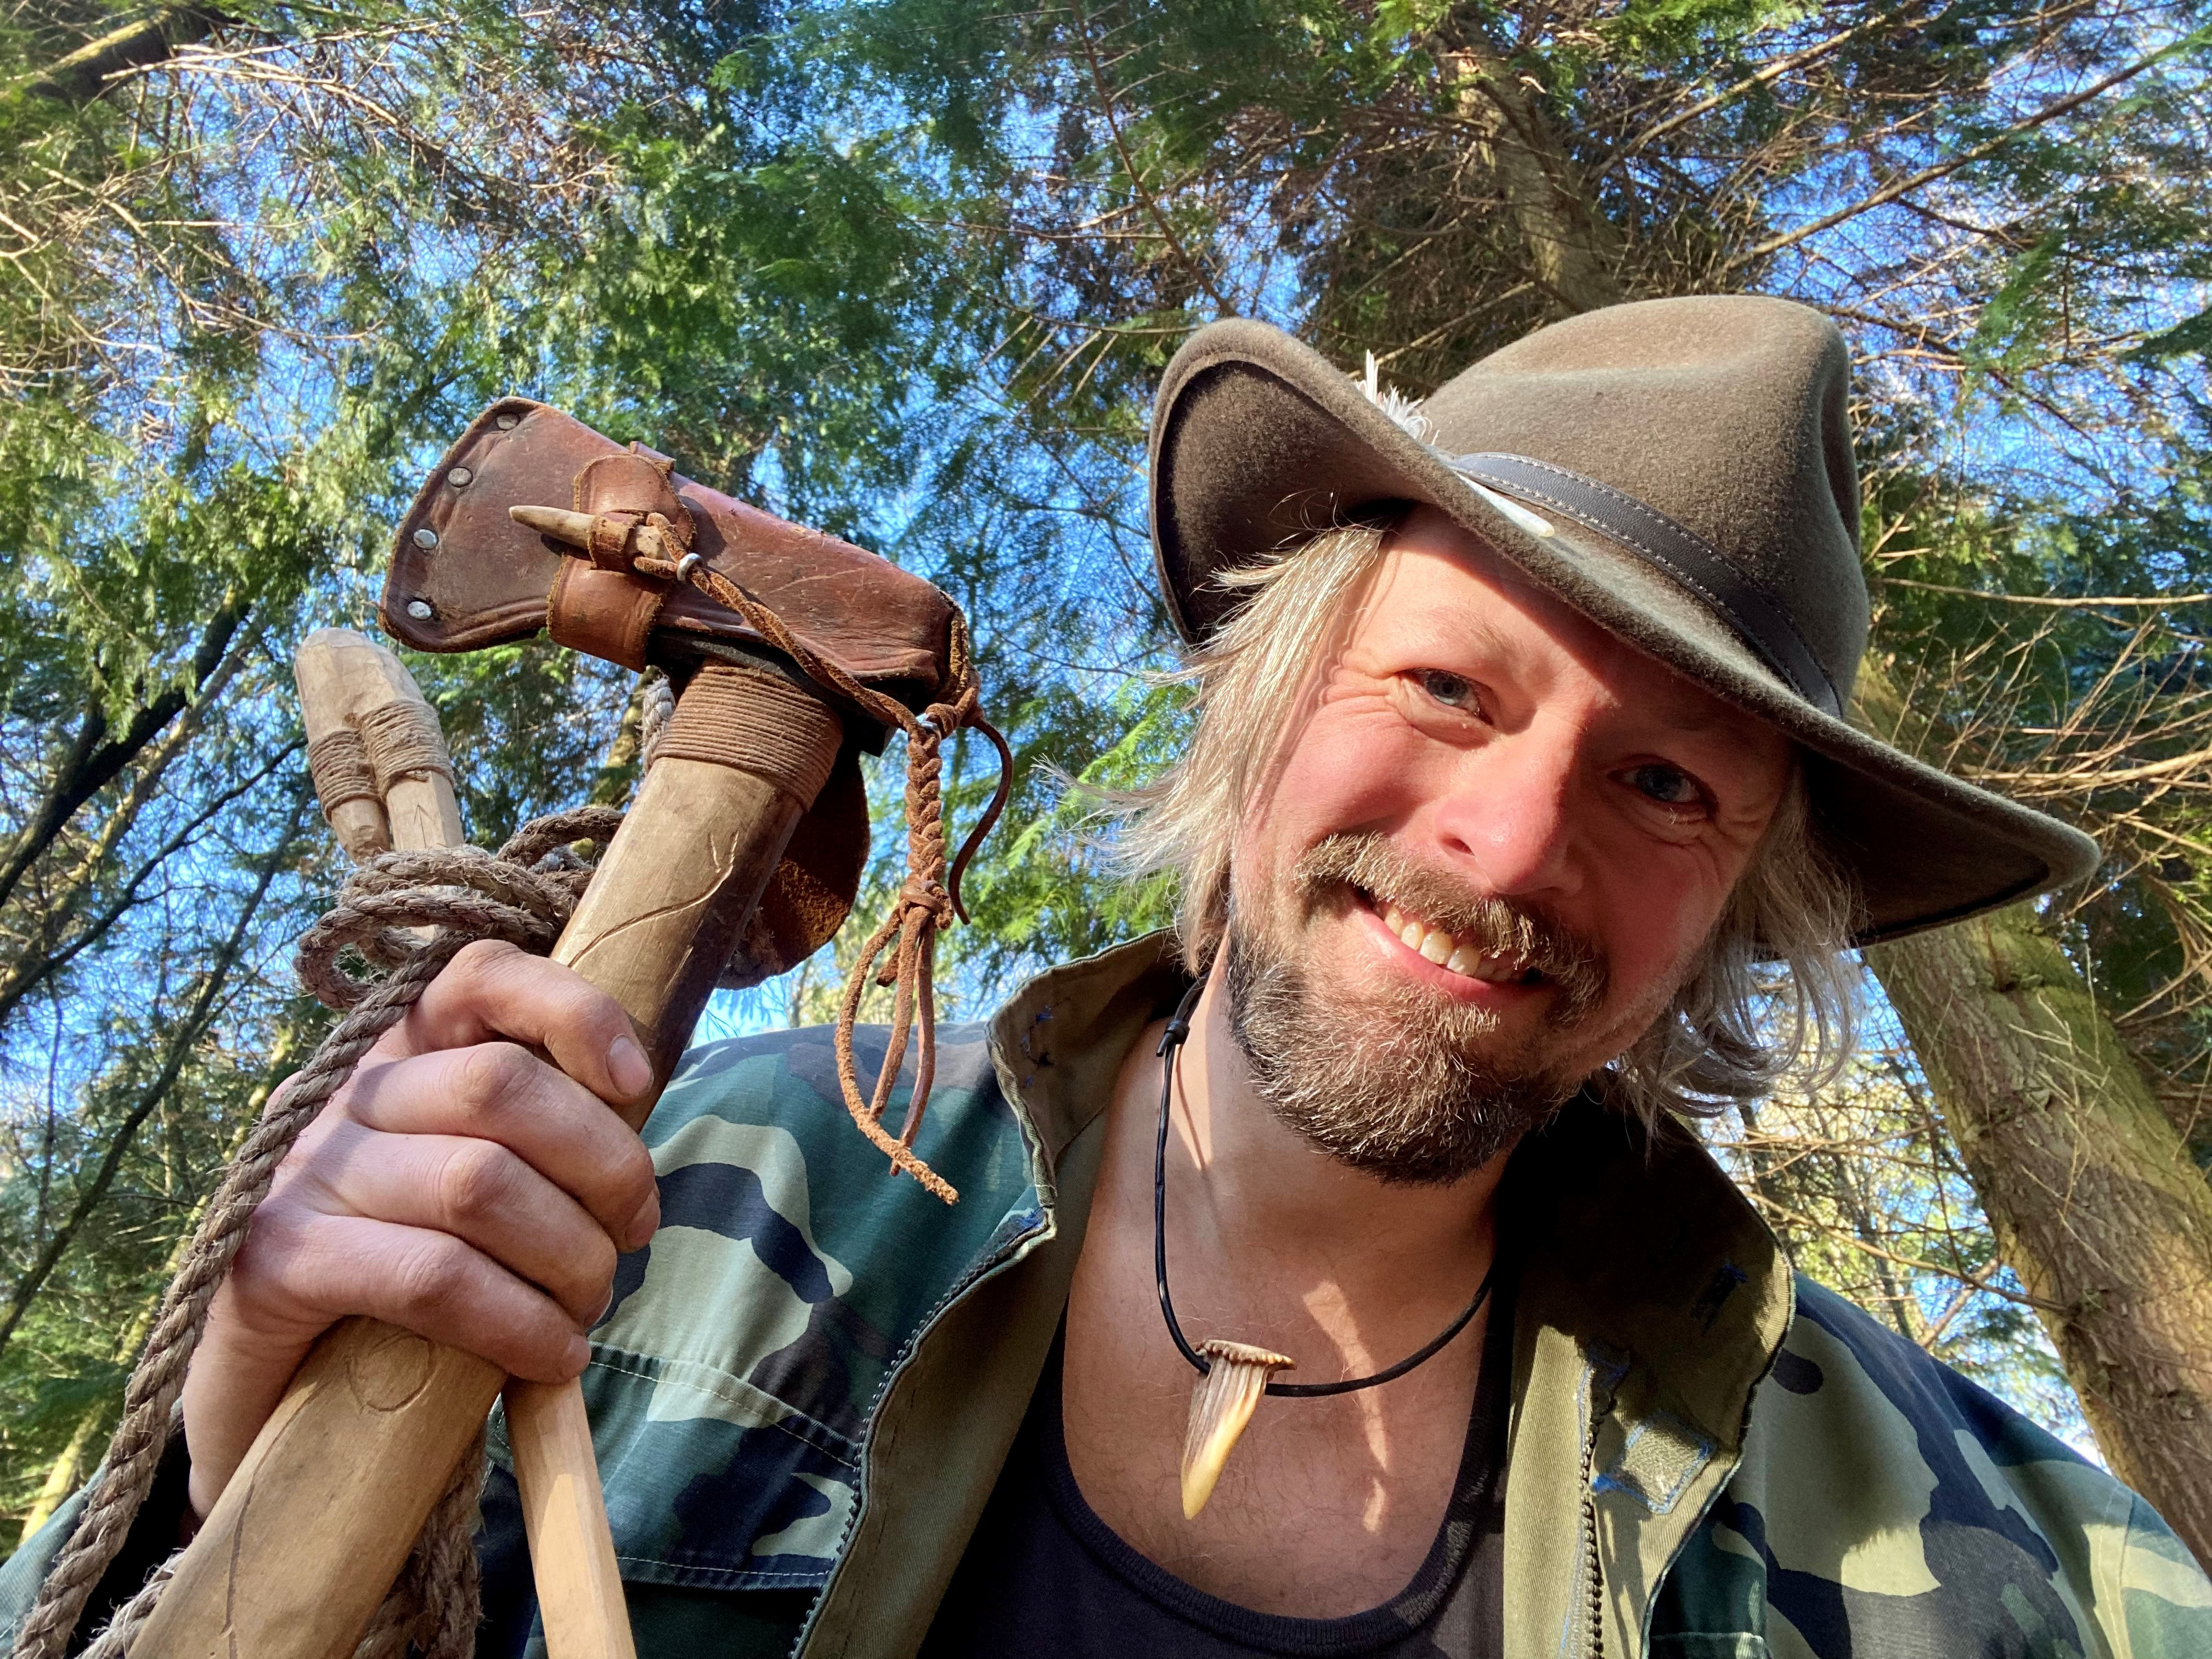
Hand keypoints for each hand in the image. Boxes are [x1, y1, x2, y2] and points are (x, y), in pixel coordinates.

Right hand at [179, 940, 660, 1516]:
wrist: (274, 1403)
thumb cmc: (407, 1286)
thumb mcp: (473, 1190)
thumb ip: (538, 1141)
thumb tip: (638, 1114)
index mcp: (399, 1057)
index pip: (482, 977)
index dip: (574, 1013)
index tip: (635, 1084)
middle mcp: (344, 1097)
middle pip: (502, 1085)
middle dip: (604, 1165)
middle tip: (632, 1235)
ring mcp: (304, 1174)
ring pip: (477, 1183)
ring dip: (568, 1256)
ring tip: (588, 1308)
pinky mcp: (276, 1263)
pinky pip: (432, 1277)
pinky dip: (516, 1322)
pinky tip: (551, 1358)